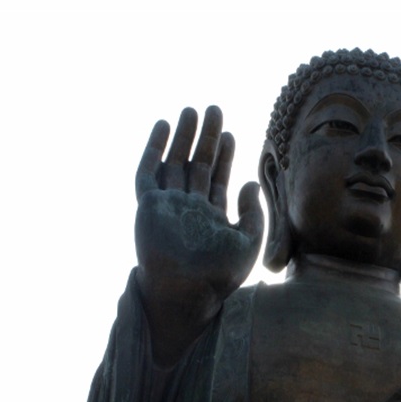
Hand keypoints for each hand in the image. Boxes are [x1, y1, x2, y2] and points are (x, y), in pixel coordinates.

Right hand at [134, 106, 263, 362]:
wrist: (187, 292)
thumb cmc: (219, 275)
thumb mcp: (248, 242)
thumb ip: (253, 212)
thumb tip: (251, 182)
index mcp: (210, 216)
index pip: (217, 178)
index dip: (224, 155)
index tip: (230, 134)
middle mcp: (188, 207)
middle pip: (196, 164)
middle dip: (205, 137)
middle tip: (213, 109)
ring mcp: (167, 206)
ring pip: (173, 163)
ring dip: (182, 137)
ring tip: (191, 110)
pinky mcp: (148, 206)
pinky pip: (147, 173)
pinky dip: (153, 149)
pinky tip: (163, 127)